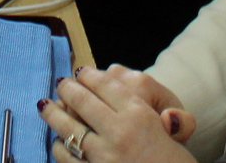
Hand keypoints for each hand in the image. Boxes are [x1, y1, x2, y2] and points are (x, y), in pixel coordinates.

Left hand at [39, 65, 195, 162]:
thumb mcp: (179, 136)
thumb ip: (172, 117)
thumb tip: (164, 114)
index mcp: (140, 115)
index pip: (106, 85)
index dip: (89, 75)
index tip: (80, 71)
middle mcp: (119, 132)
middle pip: (82, 101)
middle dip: (67, 88)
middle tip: (61, 83)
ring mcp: (102, 156)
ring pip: (68, 127)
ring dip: (54, 114)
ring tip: (45, 106)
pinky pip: (67, 156)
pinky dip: (59, 146)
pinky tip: (58, 142)